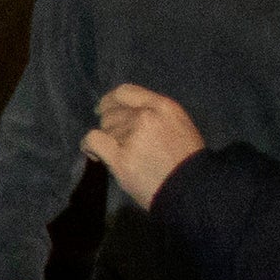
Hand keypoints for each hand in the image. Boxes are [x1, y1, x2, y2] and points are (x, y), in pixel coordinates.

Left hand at [80, 84, 205, 208]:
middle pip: (112, 113)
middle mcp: (145, 116)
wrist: (190, 188)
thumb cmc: (187, 160)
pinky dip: (89, 146)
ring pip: (104, 127)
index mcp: (163, 106)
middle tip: (116, 140)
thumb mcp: (179, 125)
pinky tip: (94, 154)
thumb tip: (128, 114)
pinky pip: (93, 140)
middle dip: (110, 125)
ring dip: (106, 139)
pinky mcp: (120, 157)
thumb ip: (155, 115)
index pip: (125, 92)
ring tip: (117, 153)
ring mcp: (132, 136)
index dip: (110, 100)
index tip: (104, 109)